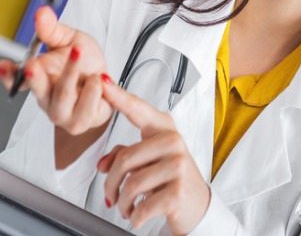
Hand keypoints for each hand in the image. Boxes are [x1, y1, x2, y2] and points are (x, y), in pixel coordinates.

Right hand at [0, 6, 112, 138]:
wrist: (107, 85)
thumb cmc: (84, 64)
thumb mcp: (69, 40)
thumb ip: (53, 29)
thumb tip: (42, 13)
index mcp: (38, 77)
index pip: (16, 79)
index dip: (8, 74)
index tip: (3, 65)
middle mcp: (46, 97)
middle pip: (37, 90)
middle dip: (34, 78)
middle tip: (31, 66)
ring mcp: (62, 112)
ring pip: (63, 97)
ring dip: (71, 74)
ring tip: (80, 54)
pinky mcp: (81, 121)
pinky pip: (86, 109)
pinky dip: (93, 90)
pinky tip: (97, 80)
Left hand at [98, 78, 210, 234]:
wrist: (198, 208)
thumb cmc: (171, 181)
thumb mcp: (149, 163)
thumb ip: (125, 156)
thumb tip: (102, 165)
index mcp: (164, 130)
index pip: (137, 110)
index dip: (118, 96)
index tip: (103, 83)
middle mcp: (173, 143)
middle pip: (124, 159)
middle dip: (111, 184)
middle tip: (111, 196)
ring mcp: (178, 166)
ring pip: (130, 184)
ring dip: (122, 203)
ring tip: (125, 208)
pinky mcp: (178, 192)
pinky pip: (142, 206)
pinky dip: (134, 216)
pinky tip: (137, 217)